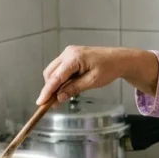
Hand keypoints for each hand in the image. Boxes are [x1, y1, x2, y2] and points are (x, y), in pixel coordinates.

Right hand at [36, 46, 157, 104]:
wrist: (118, 59)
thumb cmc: (109, 68)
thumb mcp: (92, 81)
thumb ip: (74, 88)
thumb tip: (59, 97)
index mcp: (74, 57)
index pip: (56, 77)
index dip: (47, 91)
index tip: (40, 102)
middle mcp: (68, 53)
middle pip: (50, 73)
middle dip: (50, 89)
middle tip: (53, 104)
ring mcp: (68, 53)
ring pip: (53, 71)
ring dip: (54, 85)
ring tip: (61, 97)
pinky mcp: (70, 56)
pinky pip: (60, 69)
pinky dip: (60, 80)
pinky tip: (66, 88)